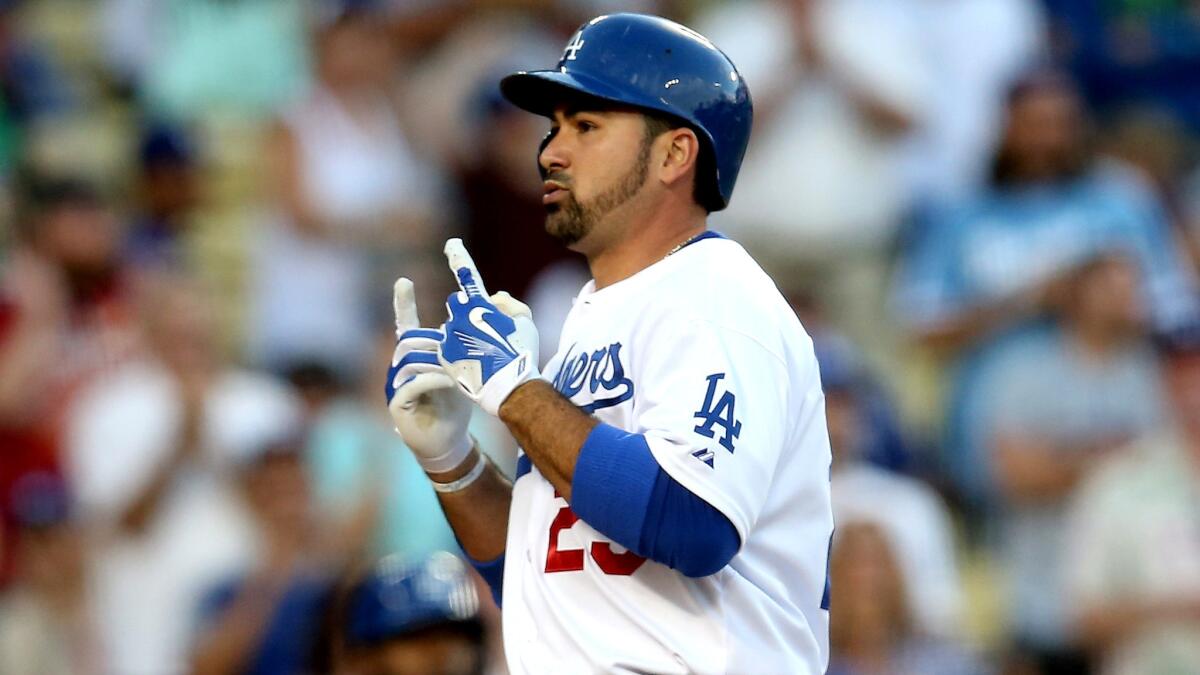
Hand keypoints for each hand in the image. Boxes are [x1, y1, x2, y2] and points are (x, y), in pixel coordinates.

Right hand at [386, 277, 473, 472]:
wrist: (450, 439)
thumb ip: (476, 341)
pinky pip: (411, 384)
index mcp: (418, 354)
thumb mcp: (468, 369)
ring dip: (435, 361)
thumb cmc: (458, 401)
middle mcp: (402, 366)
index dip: (403, 302)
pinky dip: (431, 379)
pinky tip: (449, 381)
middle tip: (453, 345)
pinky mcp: (397, 403)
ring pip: (409, 359)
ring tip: (457, 369)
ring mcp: (396, 384)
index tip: (404, 281)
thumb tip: (494, 300)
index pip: (406, 322)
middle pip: (410, 339)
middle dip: (432, 340)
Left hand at [437, 239, 539, 415]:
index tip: (451, 243)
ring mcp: (449, 336)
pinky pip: (448, 346)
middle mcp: (458, 316)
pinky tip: (474, 362)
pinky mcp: (443, 355)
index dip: (459, 256)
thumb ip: (509, 303)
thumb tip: (494, 296)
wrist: (508, 387)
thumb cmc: (521, 352)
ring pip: (453, 326)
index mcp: (478, 304)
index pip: (467, 274)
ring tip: (483, 353)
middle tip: (485, 329)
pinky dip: (458, 350)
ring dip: (464, 333)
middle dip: (468, 310)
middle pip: (458, 303)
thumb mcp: (525, 322)